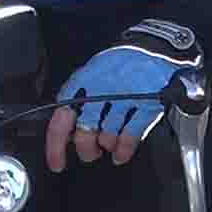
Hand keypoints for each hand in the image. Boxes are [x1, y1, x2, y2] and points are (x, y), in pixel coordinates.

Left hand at [47, 18, 202, 170]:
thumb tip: (68, 132)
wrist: (155, 48)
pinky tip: (121, 153)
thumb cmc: (122, 63)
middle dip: (86, 149)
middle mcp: (101, 90)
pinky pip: (130, 136)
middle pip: (85, 132)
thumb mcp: (93, 73)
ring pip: (107, 137)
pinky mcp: (145, 106)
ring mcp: (124, 98)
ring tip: (110, 142)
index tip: (57, 163)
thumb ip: (79, 99)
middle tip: (90, 152)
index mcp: (84, 81)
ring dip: (107, 145)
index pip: (61, 119)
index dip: (56, 146)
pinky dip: (124, 149)